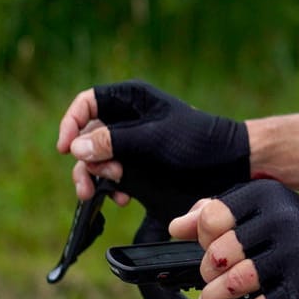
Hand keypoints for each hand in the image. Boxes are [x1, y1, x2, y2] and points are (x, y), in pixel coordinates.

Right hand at [56, 81, 250, 221]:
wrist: (232, 164)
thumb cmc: (199, 141)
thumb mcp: (154, 138)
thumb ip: (115, 141)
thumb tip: (76, 148)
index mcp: (132, 99)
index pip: (88, 102)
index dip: (71, 123)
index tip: (66, 148)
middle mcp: (128, 119)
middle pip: (87, 136)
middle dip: (85, 161)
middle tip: (89, 186)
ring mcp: (133, 144)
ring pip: (98, 159)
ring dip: (96, 178)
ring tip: (106, 194)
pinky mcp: (141, 165)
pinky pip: (115, 176)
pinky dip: (113, 188)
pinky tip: (124, 200)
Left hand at [171, 181, 298, 298]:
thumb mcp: (264, 211)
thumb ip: (219, 214)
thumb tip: (176, 227)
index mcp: (266, 197)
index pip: (212, 218)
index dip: (201, 238)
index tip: (207, 248)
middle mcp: (280, 221)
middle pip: (219, 253)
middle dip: (208, 272)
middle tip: (210, 281)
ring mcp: (294, 255)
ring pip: (235, 282)